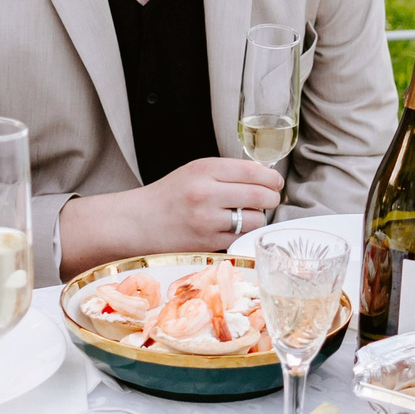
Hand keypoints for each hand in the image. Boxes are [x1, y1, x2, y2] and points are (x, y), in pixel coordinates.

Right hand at [143, 156, 281, 247]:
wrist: (138, 222)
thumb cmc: (169, 196)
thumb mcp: (194, 171)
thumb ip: (227, 172)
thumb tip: (265, 178)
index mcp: (204, 170)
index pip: (253, 172)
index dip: (271, 177)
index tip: (275, 181)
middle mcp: (206, 194)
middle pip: (260, 196)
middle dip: (271, 197)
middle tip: (269, 198)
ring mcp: (207, 221)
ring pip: (255, 219)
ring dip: (257, 217)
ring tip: (244, 214)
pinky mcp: (208, 244)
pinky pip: (241, 237)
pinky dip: (243, 232)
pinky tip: (232, 227)